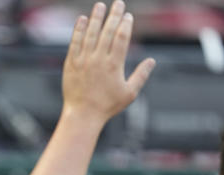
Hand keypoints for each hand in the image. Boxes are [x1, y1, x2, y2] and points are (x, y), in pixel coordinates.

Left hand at [62, 1, 154, 126]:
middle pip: (107, 32)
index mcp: (114, 65)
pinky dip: (79, 30)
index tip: (128, 16)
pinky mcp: (71, 63)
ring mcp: (83, 60)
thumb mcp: (129, 93)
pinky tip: (82, 19)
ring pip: (90, 34)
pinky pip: (75, 42)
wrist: (82, 115)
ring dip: (96, 18)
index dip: (125, 25)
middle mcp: (98, 60)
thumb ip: (141, 75)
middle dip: (113, 15)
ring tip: (100, 5)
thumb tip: (152, 61)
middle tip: (118, 3)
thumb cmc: (107, 106)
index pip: (121, 38)